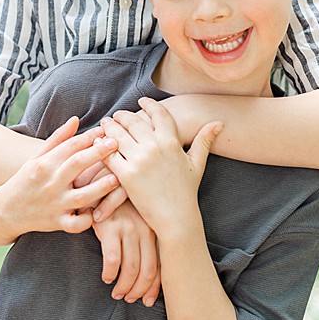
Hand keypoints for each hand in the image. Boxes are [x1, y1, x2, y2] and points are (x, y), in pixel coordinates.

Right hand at [0, 116, 120, 234]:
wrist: (4, 211)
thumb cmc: (27, 180)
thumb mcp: (36, 158)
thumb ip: (58, 140)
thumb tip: (76, 120)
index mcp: (44, 164)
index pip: (70, 146)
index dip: (90, 137)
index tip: (106, 131)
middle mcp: (50, 182)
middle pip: (77, 164)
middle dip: (99, 153)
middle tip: (117, 144)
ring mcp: (55, 204)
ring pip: (82, 196)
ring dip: (101, 188)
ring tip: (116, 178)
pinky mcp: (58, 222)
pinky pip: (77, 224)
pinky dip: (88, 220)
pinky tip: (98, 212)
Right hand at [92, 201, 161, 303]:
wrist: (103, 179)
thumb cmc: (121, 202)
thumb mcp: (138, 217)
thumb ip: (144, 238)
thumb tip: (147, 270)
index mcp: (155, 231)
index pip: (160, 265)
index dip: (155, 287)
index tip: (148, 300)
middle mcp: (145, 231)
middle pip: (147, 271)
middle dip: (139, 290)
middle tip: (130, 299)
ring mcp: (128, 229)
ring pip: (130, 268)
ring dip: (124, 285)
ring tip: (118, 293)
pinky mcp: (110, 228)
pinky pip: (113, 259)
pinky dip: (110, 273)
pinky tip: (106, 278)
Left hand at [102, 95, 220, 235]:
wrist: (176, 218)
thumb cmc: (186, 191)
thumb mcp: (197, 164)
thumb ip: (205, 141)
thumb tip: (219, 123)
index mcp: (171, 142)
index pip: (158, 113)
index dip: (148, 104)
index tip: (142, 102)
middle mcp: (154, 148)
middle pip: (132, 120)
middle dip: (122, 115)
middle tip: (117, 116)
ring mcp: (138, 160)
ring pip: (117, 133)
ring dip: (109, 126)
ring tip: (106, 125)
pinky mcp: (125, 174)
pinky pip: (108, 153)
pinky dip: (101, 146)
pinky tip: (99, 144)